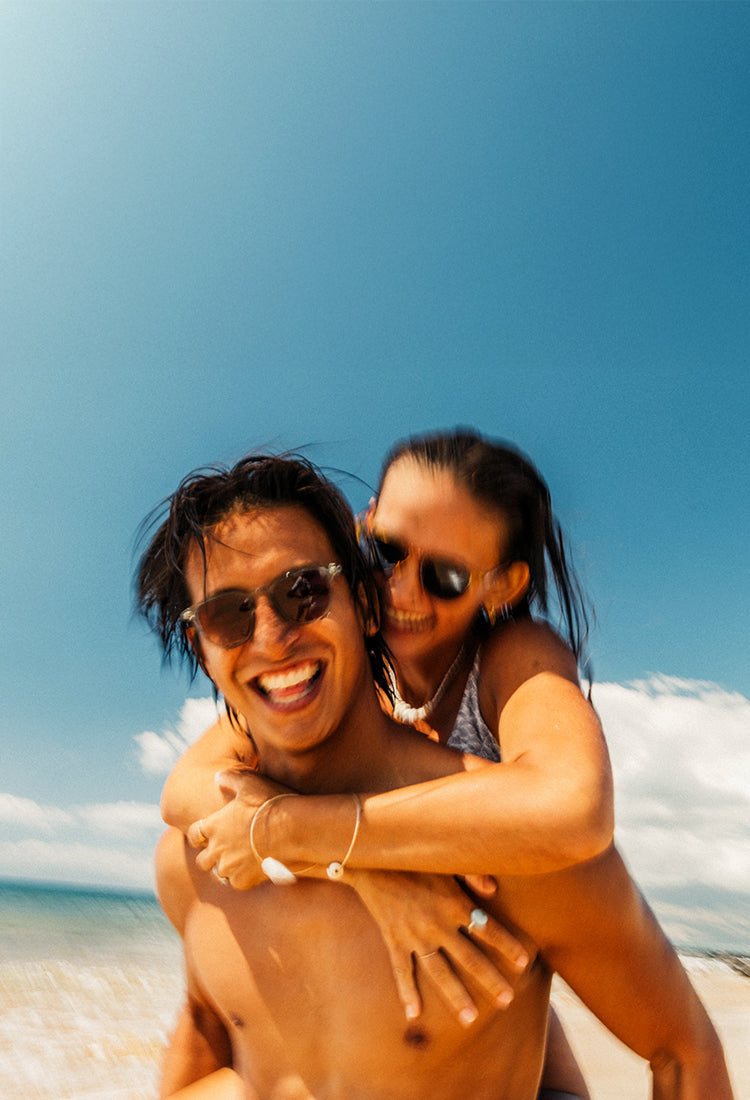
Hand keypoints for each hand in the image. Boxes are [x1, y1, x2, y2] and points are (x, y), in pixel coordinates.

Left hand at [187, 769, 287, 888]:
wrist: (291, 831)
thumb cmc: (269, 804)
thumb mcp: (249, 783)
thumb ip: (230, 779)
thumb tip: (217, 776)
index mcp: (212, 826)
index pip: (193, 834)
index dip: (199, 835)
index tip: (207, 834)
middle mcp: (215, 849)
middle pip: (203, 860)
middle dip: (211, 856)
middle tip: (225, 851)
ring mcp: (228, 867)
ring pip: (218, 874)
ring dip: (226, 868)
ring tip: (239, 862)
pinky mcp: (243, 881)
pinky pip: (236, 883)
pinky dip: (242, 878)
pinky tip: (253, 870)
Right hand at [349, 869, 528, 1025]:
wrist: (370, 858)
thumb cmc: (412, 856)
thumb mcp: (445, 860)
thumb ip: (472, 873)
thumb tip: (493, 890)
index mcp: (453, 902)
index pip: (488, 929)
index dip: (507, 945)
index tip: (524, 962)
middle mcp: (437, 924)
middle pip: (469, 958)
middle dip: (490, 980)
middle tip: (507, 1000)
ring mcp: (414, 935)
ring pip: (439, 972)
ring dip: (456, 996)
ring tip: (470, 1019)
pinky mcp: (393, 939)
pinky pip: (402, 970)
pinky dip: (407, 992)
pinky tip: (414, 1013)